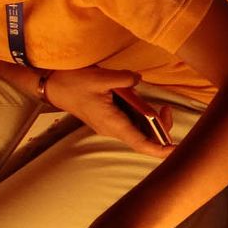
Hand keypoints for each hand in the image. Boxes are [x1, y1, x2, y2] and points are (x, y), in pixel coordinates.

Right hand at [44, 67, 175, 155]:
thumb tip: (138, 80)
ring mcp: (108, 125)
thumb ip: (125, 79)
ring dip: (152, 124)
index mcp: (111, 122)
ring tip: (162, 108)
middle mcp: (111, 128)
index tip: (175, 150)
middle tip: (167, 110)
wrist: (52, 85)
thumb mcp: (101, 77)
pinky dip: (142, 117)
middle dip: (161, 130)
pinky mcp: (107, 119)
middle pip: (142, 139)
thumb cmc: (73, 82)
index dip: (159, 148)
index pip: (140, 142)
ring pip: (137, 132)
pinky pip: (130, 123)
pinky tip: (147, 105)